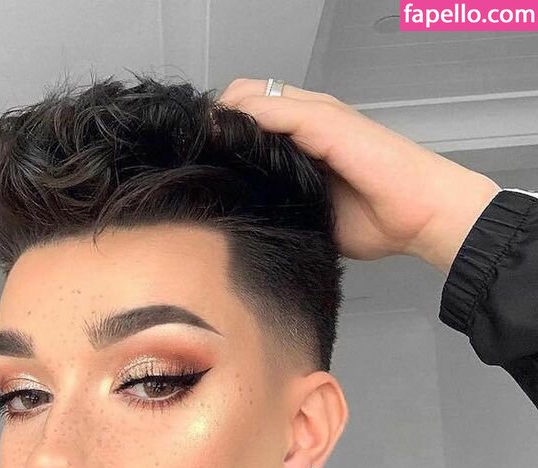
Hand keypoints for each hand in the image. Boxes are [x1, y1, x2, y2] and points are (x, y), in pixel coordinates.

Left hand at [215, 79, 500, 273]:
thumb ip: (283, 201)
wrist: (424, 215)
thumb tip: (246, 216)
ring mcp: (319, 115)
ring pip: (253, 97)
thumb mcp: (315, 212)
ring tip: (199, 151)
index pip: (250, 116)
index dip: (220, 133)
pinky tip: (223, 141)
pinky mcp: (327, 122)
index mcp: (306, 137)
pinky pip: (275, 110)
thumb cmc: (379, 218)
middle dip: (215, 125)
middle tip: (196, 159)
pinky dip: (245, 120)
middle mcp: (310, 118)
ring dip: (223, 119)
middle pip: (244, 98)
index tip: (197, 162)